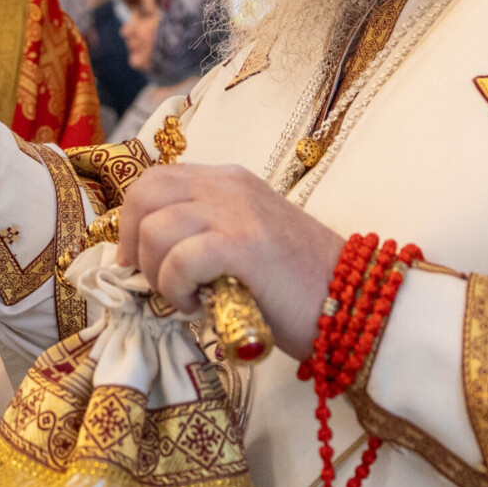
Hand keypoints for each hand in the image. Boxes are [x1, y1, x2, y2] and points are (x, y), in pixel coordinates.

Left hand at [113, 163, 344, 360]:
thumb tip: (145, 256)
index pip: (154, 180)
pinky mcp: (244, 245)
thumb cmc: (298, 285)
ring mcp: (237, 212)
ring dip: (157, 272)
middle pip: (144, 194)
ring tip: (184, 298)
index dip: (132, 222)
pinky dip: (176, 289)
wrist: (354, 303)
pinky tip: (197, 306)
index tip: (137, 262)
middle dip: (134, 243)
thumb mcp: (244, 242)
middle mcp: (229, 185)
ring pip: (155, 227)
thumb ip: (202, 234)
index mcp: (228, 180)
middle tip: (153, 282)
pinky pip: (179, 258)